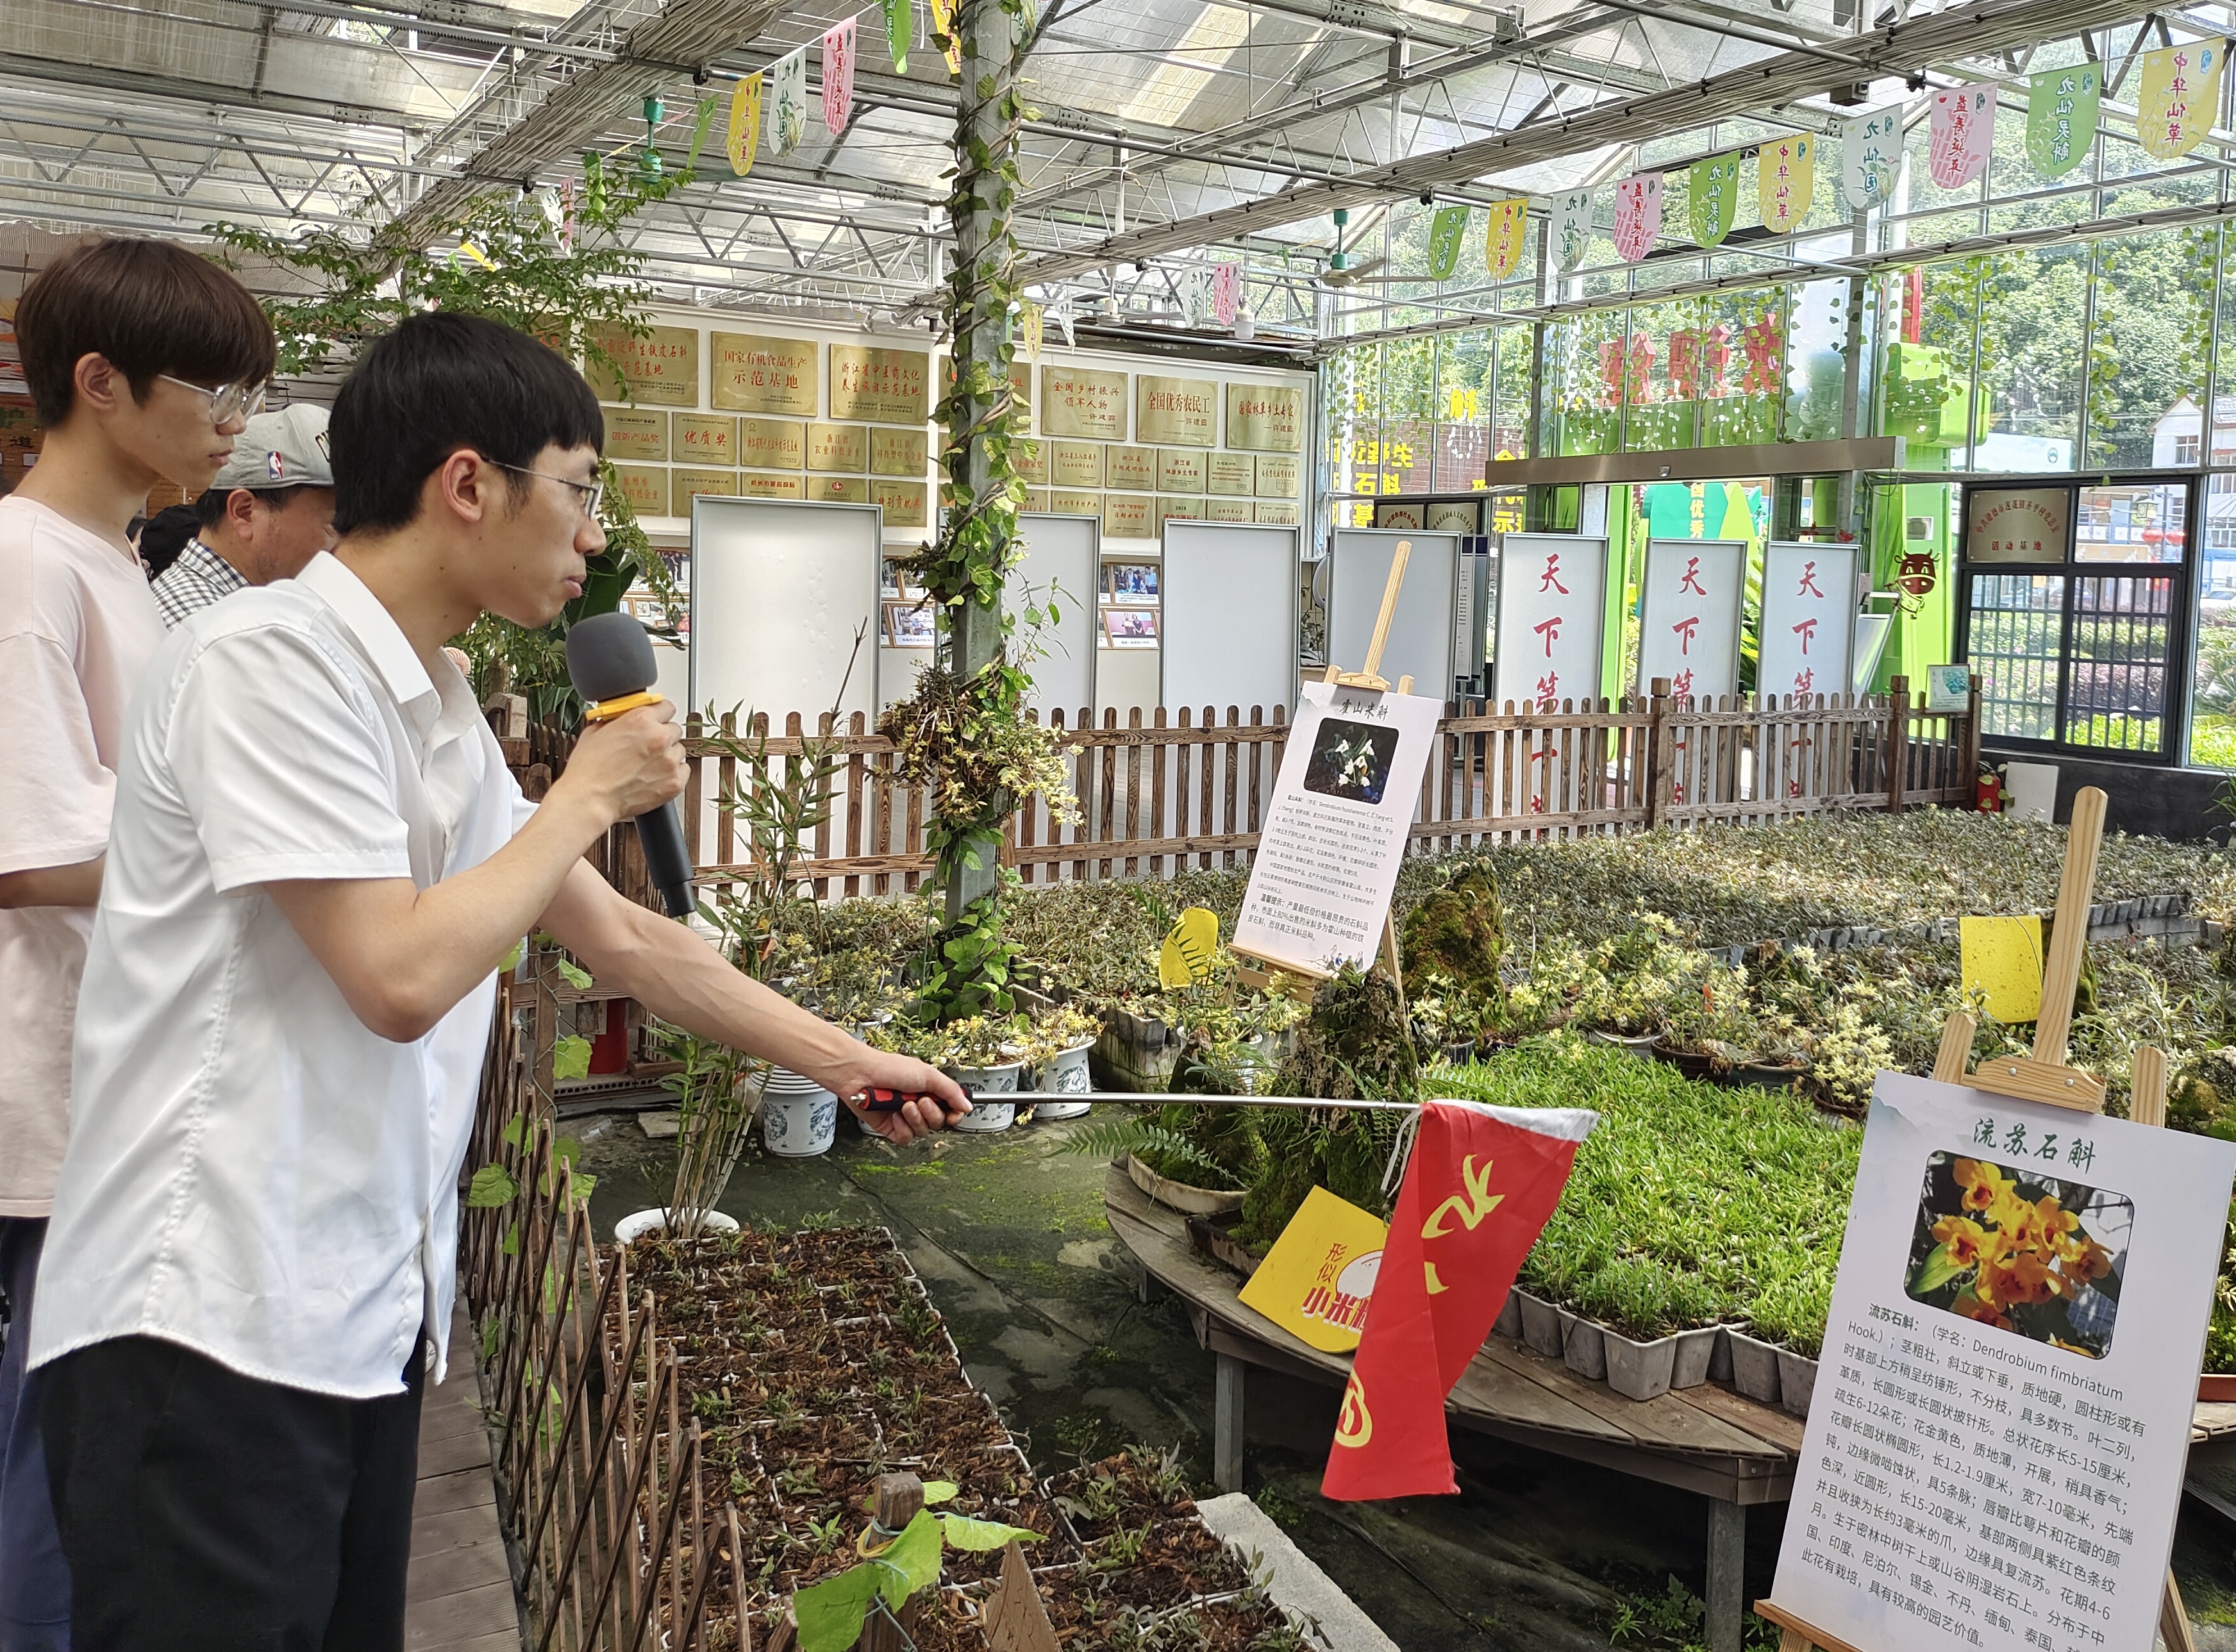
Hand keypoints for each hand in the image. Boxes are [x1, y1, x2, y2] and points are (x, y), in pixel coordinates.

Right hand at [556, 701, 684, 824]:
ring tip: (648, 765)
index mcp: (641, 720)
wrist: (589, 800)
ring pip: (679, 751)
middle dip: (662, 736)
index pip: (666, 707)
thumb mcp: (595, 732)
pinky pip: (684, 771)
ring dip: (667, 755)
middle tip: (647, 747)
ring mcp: (669, 761)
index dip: (659, 714)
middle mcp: (659, 737)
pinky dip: (673, 773)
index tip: (657, 719)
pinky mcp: (674, 782)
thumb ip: (615, 721)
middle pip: (674, 729)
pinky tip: (656, 776)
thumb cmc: (588, 770)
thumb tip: (619, 718)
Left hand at [824, 1050, 968, 1145]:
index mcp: (930, 1090)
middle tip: (921, 1100)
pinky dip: (902, 1128)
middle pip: (939, 1123)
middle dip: (931, 1113)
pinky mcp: (891, 1128)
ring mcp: (905, 1117)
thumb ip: (950, 1091)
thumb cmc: (888, 1068)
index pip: (951, 1109)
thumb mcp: (927, 1074)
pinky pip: (906, 1138)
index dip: (954, 1114)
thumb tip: (967, 1105)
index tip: (954, 1113)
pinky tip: (894, 1115)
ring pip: (923, 1132)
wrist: (860, 1075)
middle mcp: (919, 1104)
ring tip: (904, 1105)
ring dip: (915, 1119)